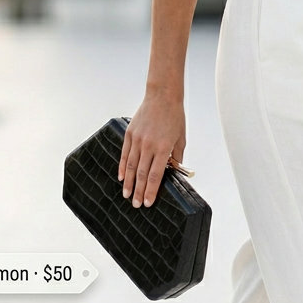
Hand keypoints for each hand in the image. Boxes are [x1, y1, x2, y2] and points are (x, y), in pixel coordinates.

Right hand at [118, 89, 185, 206]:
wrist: (162, 96)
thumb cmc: (174, 117)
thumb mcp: (181, 138)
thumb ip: (176, 157)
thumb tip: (172, 171)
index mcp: (164, 148)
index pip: (156, 175)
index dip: (151, 191)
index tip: (148, 203)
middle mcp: (149, 146)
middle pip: (143, 174)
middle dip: (139, 192)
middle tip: (136, 205)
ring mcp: (138, 140)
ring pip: (132, 167)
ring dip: (129, 183)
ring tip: (127, 195)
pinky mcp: (130, 134)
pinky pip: (125, 154)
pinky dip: (123, 167)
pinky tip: (122, 177)